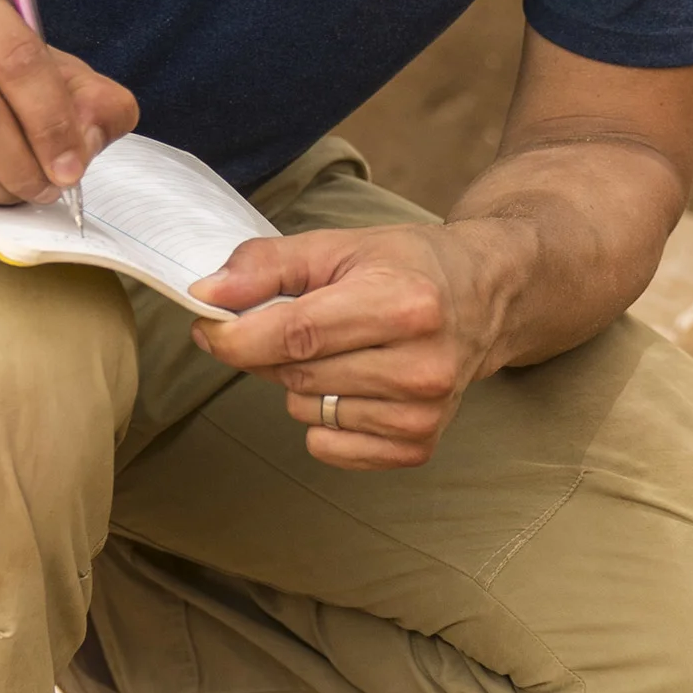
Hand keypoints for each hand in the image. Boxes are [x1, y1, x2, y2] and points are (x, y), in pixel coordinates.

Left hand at [190, 221, 514, 465]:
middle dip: (273, 351)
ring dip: (304, 385)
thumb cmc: (407, 267)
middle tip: (297, 323)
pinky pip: (328, 446)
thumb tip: (206, 296)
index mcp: (406, 303)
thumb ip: (266, 266)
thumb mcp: (338, 246)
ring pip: (308, 412)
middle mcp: (422, 364)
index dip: (237, 336)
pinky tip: (356, 386)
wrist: (485, 298)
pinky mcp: (419, 444)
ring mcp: (424, 411)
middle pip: (297, 374)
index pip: (296, 335)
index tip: (210, 326)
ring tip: (344, 352)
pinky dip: (324, 420)